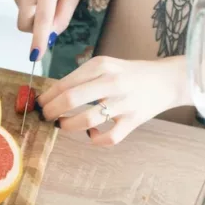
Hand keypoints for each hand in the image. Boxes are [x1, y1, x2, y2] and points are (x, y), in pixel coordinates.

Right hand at [7, 0, 89, 59]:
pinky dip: (28, 3)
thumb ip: (62, 17)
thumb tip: (48, 37)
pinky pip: (18, 4)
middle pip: (25, 22)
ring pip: (21, 14)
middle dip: (36, 27)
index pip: (41, 20)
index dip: (38, 40)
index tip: (35, 57)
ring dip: (34, 13)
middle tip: (52, 15)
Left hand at [39, 56, 188, 144]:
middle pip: (70, 100)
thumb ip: (80, 79)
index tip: (38, 105)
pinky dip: (95, 139)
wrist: (166, 80)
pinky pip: (108, 138)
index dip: (46, 98)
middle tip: (46, 117)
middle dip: (51, 112)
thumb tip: (50, 96)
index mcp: (100, 65)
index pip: (64, 84)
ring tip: (63, 124)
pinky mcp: (133, 120)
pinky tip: (92, 133)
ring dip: (68, 125)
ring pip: (86, 120)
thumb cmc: (128, 74)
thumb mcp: (104, 66)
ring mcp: (124, 102)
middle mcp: (111, 82)